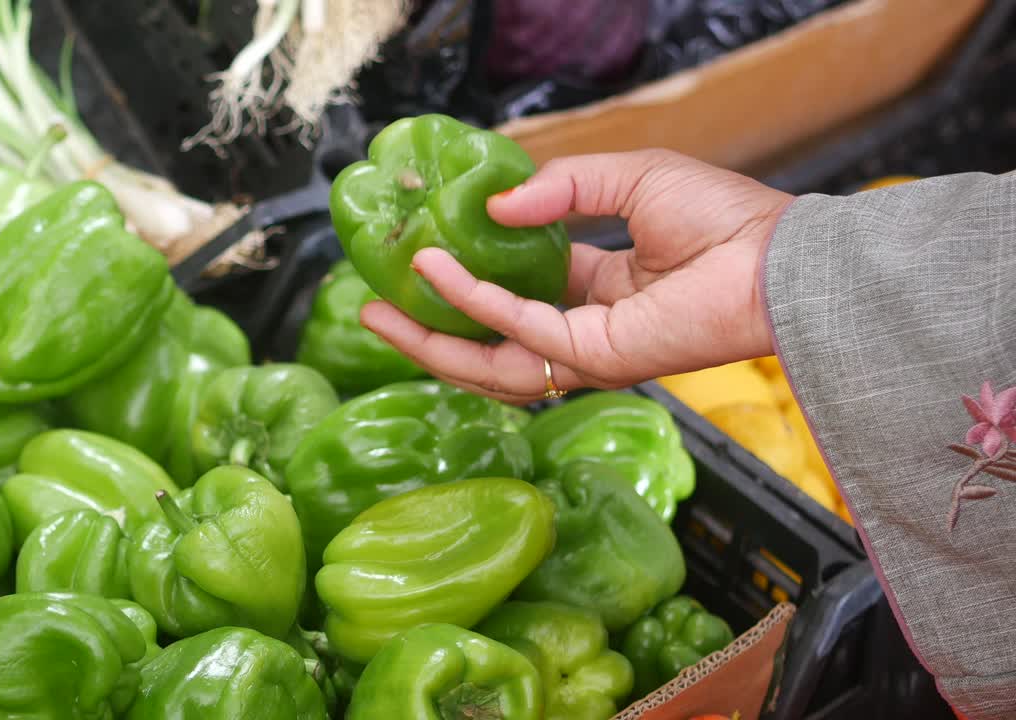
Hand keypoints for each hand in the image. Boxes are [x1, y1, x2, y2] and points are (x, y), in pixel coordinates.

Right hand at [359, 149, 793, 403]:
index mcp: (596, 290)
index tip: (418, 261)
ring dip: (432, 339)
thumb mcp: (627, 179)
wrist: (775, 257)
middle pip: (489, 344)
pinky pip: (519, 331)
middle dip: (428, 331)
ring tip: (378, 315)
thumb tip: (494, 208)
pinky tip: (438, 273)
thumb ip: (562, 188)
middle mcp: (583, 329)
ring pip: (491, 361)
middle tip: (373, 309)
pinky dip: (475, 304)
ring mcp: (586, 351)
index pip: (514, 299)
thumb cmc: (722, 218)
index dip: (465, 287)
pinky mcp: (594, 356)